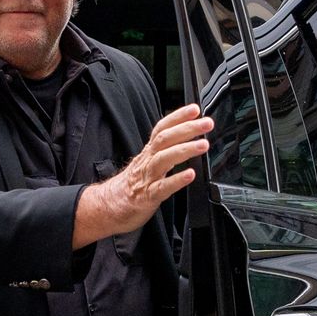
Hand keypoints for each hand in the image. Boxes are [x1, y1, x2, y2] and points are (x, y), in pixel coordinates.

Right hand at [74, 104, 211, 248]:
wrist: (110, 206)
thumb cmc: (134, 184)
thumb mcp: (148, 162)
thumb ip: (165, 151)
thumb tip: (188, 139)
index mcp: (149, 152)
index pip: (162, 128)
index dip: (177, 116)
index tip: (194, 109)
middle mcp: (147, 161)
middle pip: (165, 139)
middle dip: (187, 128)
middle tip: (206, 123)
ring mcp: (147, 178)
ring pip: (164, 159)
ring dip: (185, 149)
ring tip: (203, 145)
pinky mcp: (148, 197)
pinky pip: (162, 187)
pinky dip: (177, 180)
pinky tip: (190, 175)